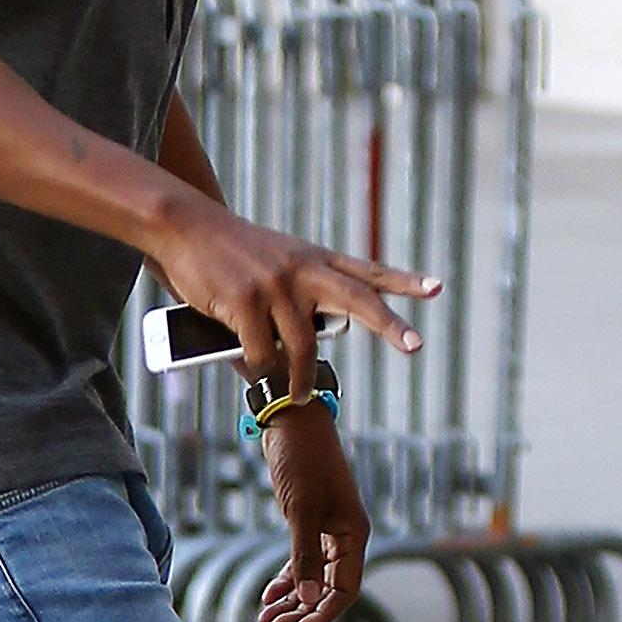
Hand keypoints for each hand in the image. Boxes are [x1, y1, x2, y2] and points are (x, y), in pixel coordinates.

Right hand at [147, 192, 438, 400]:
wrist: (184, 226)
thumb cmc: (226, 252)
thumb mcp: (274, 261)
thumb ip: (297, 294)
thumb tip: (300, 348)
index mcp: (314, 259)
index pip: (367, 270)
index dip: (403, 281)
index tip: (436, 287)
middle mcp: (302, 269)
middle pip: (357, 300)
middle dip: (389, 325)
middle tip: (416, 345)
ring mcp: (276, 284)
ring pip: (301, 345)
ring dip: (301, 378)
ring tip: (300, 395)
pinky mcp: (245, 301)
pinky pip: (260, 350)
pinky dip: (258, 365)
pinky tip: (254, 367)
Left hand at [257, 403, 370, 621]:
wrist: (292, 421)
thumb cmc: (301, 460)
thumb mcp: (301, 510)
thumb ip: (305, 557)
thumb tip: (306, 600)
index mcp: (354, 535)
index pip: (343, 591)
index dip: (320, 616)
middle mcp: (346, 536)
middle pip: (328, 590)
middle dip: (301, 612)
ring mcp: (329, 530)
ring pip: (313, 578)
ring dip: (291, 600)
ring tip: (264, 620)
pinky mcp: (310, 522)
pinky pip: (302, 561)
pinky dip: (286, 579)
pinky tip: (267, 595)